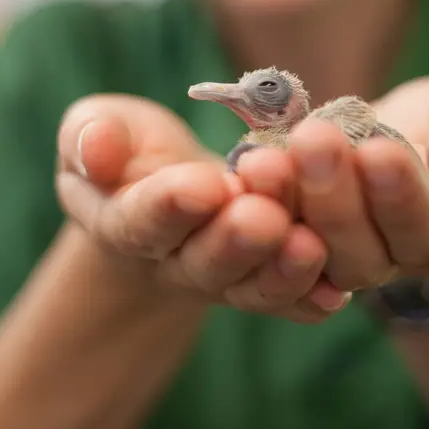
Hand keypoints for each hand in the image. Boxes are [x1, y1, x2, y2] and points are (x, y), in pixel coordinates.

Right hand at [55, 94, 349, 321]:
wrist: (164, 192)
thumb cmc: (127, 152)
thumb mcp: (96, 129)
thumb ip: (90, 136)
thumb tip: (96, 148)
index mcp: (124, 221)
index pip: (143, 221)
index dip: (171, 205)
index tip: (202, 185)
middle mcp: (176, 261)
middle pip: (206, 262)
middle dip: (236, 240)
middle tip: (264, 217)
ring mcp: (225, 277)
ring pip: (253, 285)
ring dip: (282, 269)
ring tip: (309, 244)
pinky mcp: (266, 279)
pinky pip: (290, 299)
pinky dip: (312, 297)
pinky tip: (338, 289)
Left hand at [235, 76, 428, 291]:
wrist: (405, 139)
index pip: (428, 230)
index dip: (404, 195)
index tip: (380, 151)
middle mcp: (394, 259)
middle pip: (362, 253)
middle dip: (336, 197)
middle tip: (315, 140)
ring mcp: (340, 255)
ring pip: (313, 251)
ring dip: (291, 203)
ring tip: (270, 157)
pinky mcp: (298, 235)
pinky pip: (276, 232)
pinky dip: (260, 202)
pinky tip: (245, 168)